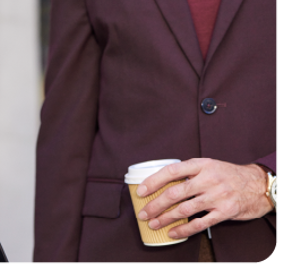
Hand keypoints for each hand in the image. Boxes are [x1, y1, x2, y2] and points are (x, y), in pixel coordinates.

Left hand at [136, 158, 272, 238]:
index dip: (153, 181)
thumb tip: (162, 182)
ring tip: (154, 223)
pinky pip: (200, 223)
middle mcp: (208, 179)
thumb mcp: (208, 165)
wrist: (257, 185)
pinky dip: (185, 230)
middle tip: (143, 212)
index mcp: (200, 164)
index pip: (171, 171)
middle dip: (156, 204)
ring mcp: (216, 196)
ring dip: (166, 218)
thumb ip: (189, 172)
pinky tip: (174, 233)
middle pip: (175, 193)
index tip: (141, 191)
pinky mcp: (224, 212)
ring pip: (184, 209)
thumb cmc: (227, 174)